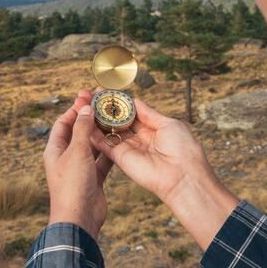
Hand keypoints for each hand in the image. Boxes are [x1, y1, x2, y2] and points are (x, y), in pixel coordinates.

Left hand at [43, 90, 114, 239]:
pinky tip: (122, 141)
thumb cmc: (72, 185)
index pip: (63, 123)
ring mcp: (80, 168)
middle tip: (105, 105)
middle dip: (91, 119)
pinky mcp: (93, 178)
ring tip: (116, 120)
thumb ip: (82, 129)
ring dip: (102, 134)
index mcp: (56, 150)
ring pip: (92, 146)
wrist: (79, 219)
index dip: (75, 109)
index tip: (88, 97)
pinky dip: (110, 152)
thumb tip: (85, 108)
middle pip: (79, 132)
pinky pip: (103, 161)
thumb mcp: (77, 152)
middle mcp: (66, 157)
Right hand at [88, 91, 238, 249]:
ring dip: (95, 118)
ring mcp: (128, 148)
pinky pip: (104, 144)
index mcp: (151, 129)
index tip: (105, 91)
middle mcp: (138, 139)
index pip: (129, 112)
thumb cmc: (183, 149)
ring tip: (82, 103)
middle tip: (89, 94)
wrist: (183, 176)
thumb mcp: (168, 124)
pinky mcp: (120, 158)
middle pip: (116, 120)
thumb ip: (148, 113)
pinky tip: (83, 120)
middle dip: (103, 108)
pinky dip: (93, 134)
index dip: (118, 102)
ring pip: (107, 130)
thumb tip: (135, 100)